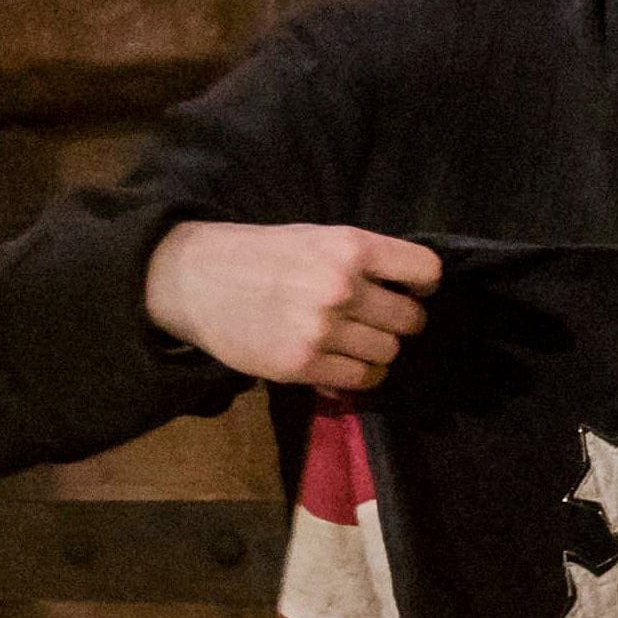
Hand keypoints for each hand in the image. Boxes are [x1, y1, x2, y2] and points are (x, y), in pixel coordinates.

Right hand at [143, 221, 442, 390]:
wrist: (193, 279)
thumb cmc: (259, 255)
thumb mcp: (315, 238)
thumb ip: (362, 261)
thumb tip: (411, 291)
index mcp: (349, 246)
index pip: (425, 271)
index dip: (422, 285)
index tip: (411, 290)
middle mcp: (342, 287)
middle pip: (411, 319)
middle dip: (398, 321)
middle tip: (376, 320)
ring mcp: (322, 329)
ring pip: (388, 353)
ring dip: (377, 350)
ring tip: (352, 341)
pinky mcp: (302, 365)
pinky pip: (360, 380)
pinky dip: (357, 375)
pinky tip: (339, 361)